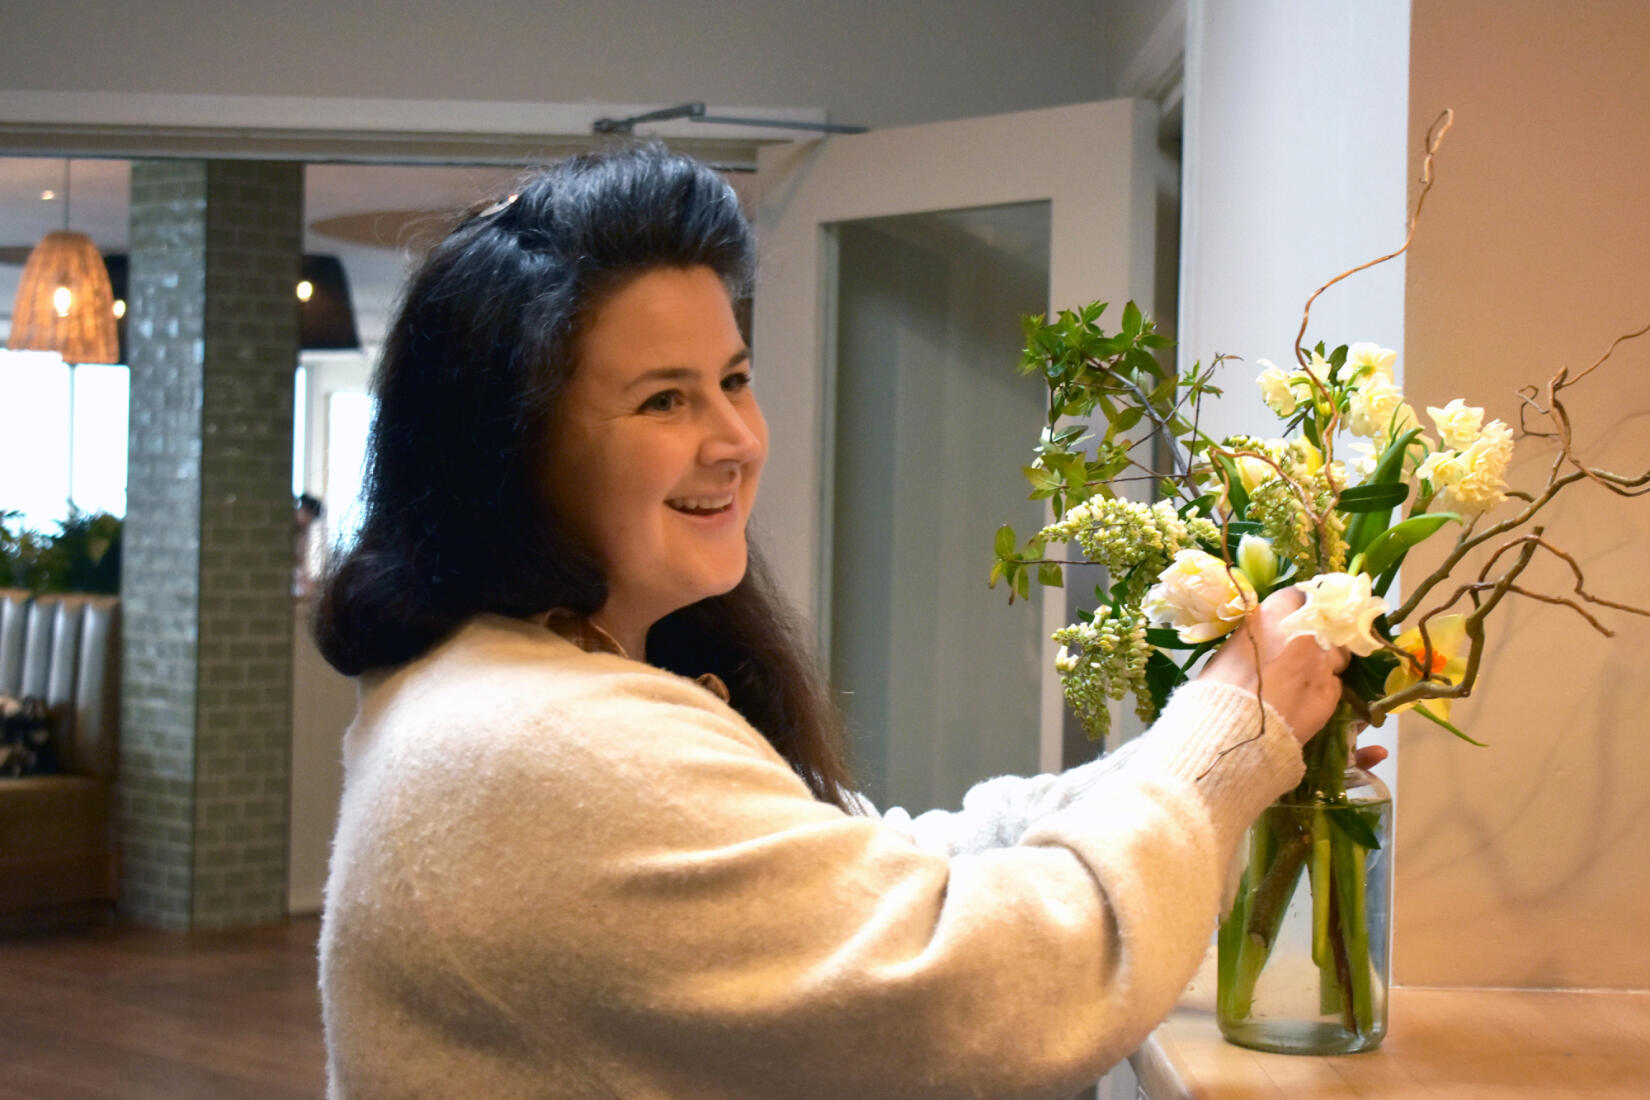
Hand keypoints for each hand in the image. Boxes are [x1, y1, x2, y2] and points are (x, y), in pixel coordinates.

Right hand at [1197, 587, 1348, 743]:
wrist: (1230, 732)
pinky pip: (1335, 684)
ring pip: (1337, 654)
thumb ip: (1257, 636)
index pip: (1299, 597)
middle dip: (1318, 635)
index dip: (1298, 610)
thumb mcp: (1231, 648)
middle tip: (1302, 651)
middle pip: (1326, 624)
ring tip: (1305, 678)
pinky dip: (1324, 688)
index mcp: (1274, 614)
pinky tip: (1305, 700)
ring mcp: (1322, 663)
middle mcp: (1305, 633)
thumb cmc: (1218, 689)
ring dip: (1325, 661)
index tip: (1294, 619)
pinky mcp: (1331, 693)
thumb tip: (1266, 637)